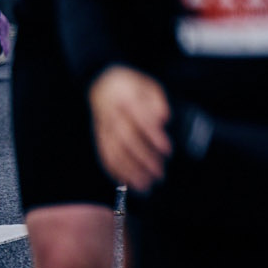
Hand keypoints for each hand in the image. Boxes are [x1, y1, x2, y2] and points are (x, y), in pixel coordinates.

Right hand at [89, 66, 170, 191]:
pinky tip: (125, 182)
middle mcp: (113, 115)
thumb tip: (164, 119)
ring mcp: (103, 128)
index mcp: (127, 100)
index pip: (142, 121)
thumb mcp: (149, 85)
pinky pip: (104, 155)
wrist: (102, 81)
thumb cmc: (132, 85)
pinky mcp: (99, 136)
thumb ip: (157, 102)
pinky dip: (114, 170)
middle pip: (128, 141)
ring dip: (129, 171)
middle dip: (144, 160)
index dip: (155, 137)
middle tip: (160, 174)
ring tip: (145, 186)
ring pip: (114, 152)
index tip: (168, 151)